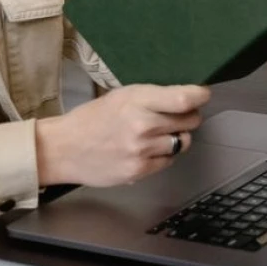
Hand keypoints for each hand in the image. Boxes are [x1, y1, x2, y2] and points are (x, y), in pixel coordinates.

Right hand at [35, 84, 209, 186]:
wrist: (63, 149)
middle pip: (190, 120)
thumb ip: (152, 97)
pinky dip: (163, 155)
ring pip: (183, 142)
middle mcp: (142, 125)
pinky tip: (147, 149)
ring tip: (158, 134)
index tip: (203, 94)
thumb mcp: (121, 96)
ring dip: (177, 137)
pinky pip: (169, 161)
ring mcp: (141, 150)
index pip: (183, 98)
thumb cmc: (92, 119)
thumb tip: (186, 97)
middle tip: (176, 115)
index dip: (200, 96)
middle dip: (188, 116)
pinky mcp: (139, 170)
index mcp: (136, 100)